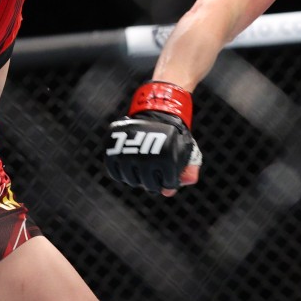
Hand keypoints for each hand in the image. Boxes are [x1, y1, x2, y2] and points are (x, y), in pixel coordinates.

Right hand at [104, 81, 202, 196]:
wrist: (159, 107)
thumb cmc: (173, 133)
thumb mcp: (186, 149)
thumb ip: (186, 171)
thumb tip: (168, 193)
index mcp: (166, 158)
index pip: (167, 185)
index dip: (170, 182)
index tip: (169, 172)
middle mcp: (146, 156)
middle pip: (148, 185)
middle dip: (153, 182)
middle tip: (155, 172)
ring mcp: (128, 152)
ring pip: (130, 180)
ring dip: (137, 178)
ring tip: (142, 167)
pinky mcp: (114, 148)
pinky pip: (114, 172)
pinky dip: (120, 173)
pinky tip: (129, 167)